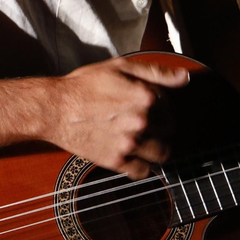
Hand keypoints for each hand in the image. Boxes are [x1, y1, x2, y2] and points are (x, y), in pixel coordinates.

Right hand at [44, 56, 189, 178]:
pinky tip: (134, 156)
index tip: (148, 103)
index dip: (159, 103)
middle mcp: (142, 122)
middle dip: (161, 125)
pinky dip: (142, 166)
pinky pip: (142, 171)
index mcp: (146, 97)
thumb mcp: (119, 67)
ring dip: (158, 148)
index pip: (169, 103)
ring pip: (162, 153)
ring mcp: (130, 143)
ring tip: (146, 141)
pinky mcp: (116, 161)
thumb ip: (155, 72)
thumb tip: (185, 77)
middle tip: (146, 122)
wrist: (54, 109)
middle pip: (170, 128)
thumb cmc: (84, 85)